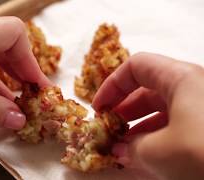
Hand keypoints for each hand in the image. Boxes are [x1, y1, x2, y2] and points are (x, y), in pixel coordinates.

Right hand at [92, 52, 203, 179]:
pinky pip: (177, 125)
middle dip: (124, 109)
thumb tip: (120, 149)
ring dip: (139, 127)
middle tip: (109, 130)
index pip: (136, 67)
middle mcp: (194, 87)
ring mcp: (203, 107)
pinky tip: (146, 156)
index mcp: (182, 78)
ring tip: (124, 148)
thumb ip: (133, 148)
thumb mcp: (160, 152)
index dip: (112, 85)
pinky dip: (158, 138)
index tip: (99, 108)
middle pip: (147, 88)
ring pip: (162, 109)